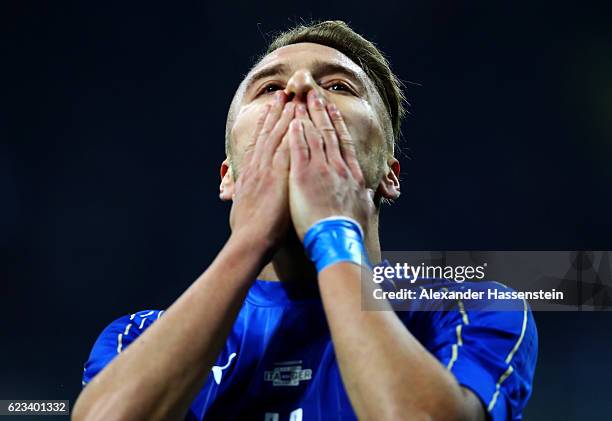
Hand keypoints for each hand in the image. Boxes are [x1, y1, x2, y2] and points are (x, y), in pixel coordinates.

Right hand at [230, 91, 294, 252]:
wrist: (250, 239)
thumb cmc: (247, 230)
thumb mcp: (243, 207)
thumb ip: (247, 196)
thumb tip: (246, 196)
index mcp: (251, 173)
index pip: (260, 142)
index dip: (267, 125)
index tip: (272, 110)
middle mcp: (258, 166)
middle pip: (269, 133)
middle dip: (277, 113)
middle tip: (283, 94)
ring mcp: (268, 168)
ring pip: (278, 135)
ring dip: (286, 115)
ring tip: (292, 97)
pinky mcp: (279, 174)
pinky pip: (288, 146)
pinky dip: (292, 131)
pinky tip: (299, 118)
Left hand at [288, 91, 375, 240]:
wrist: (337, 240)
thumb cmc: (350, 230)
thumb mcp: (364, 210)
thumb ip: (365, 196)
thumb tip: (368, 193)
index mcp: (352, 174)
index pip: (344, 142)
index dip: (337, 123)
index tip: (331, 110)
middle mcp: (337, 167)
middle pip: (328, 133)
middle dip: (320, 112)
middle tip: (313, 94)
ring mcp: (321, 169)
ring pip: (312, 136)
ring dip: (306, 116)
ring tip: (299, 100)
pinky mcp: (303, 176)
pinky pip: (298, 148)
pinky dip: (295, 133)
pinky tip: (290, 121)